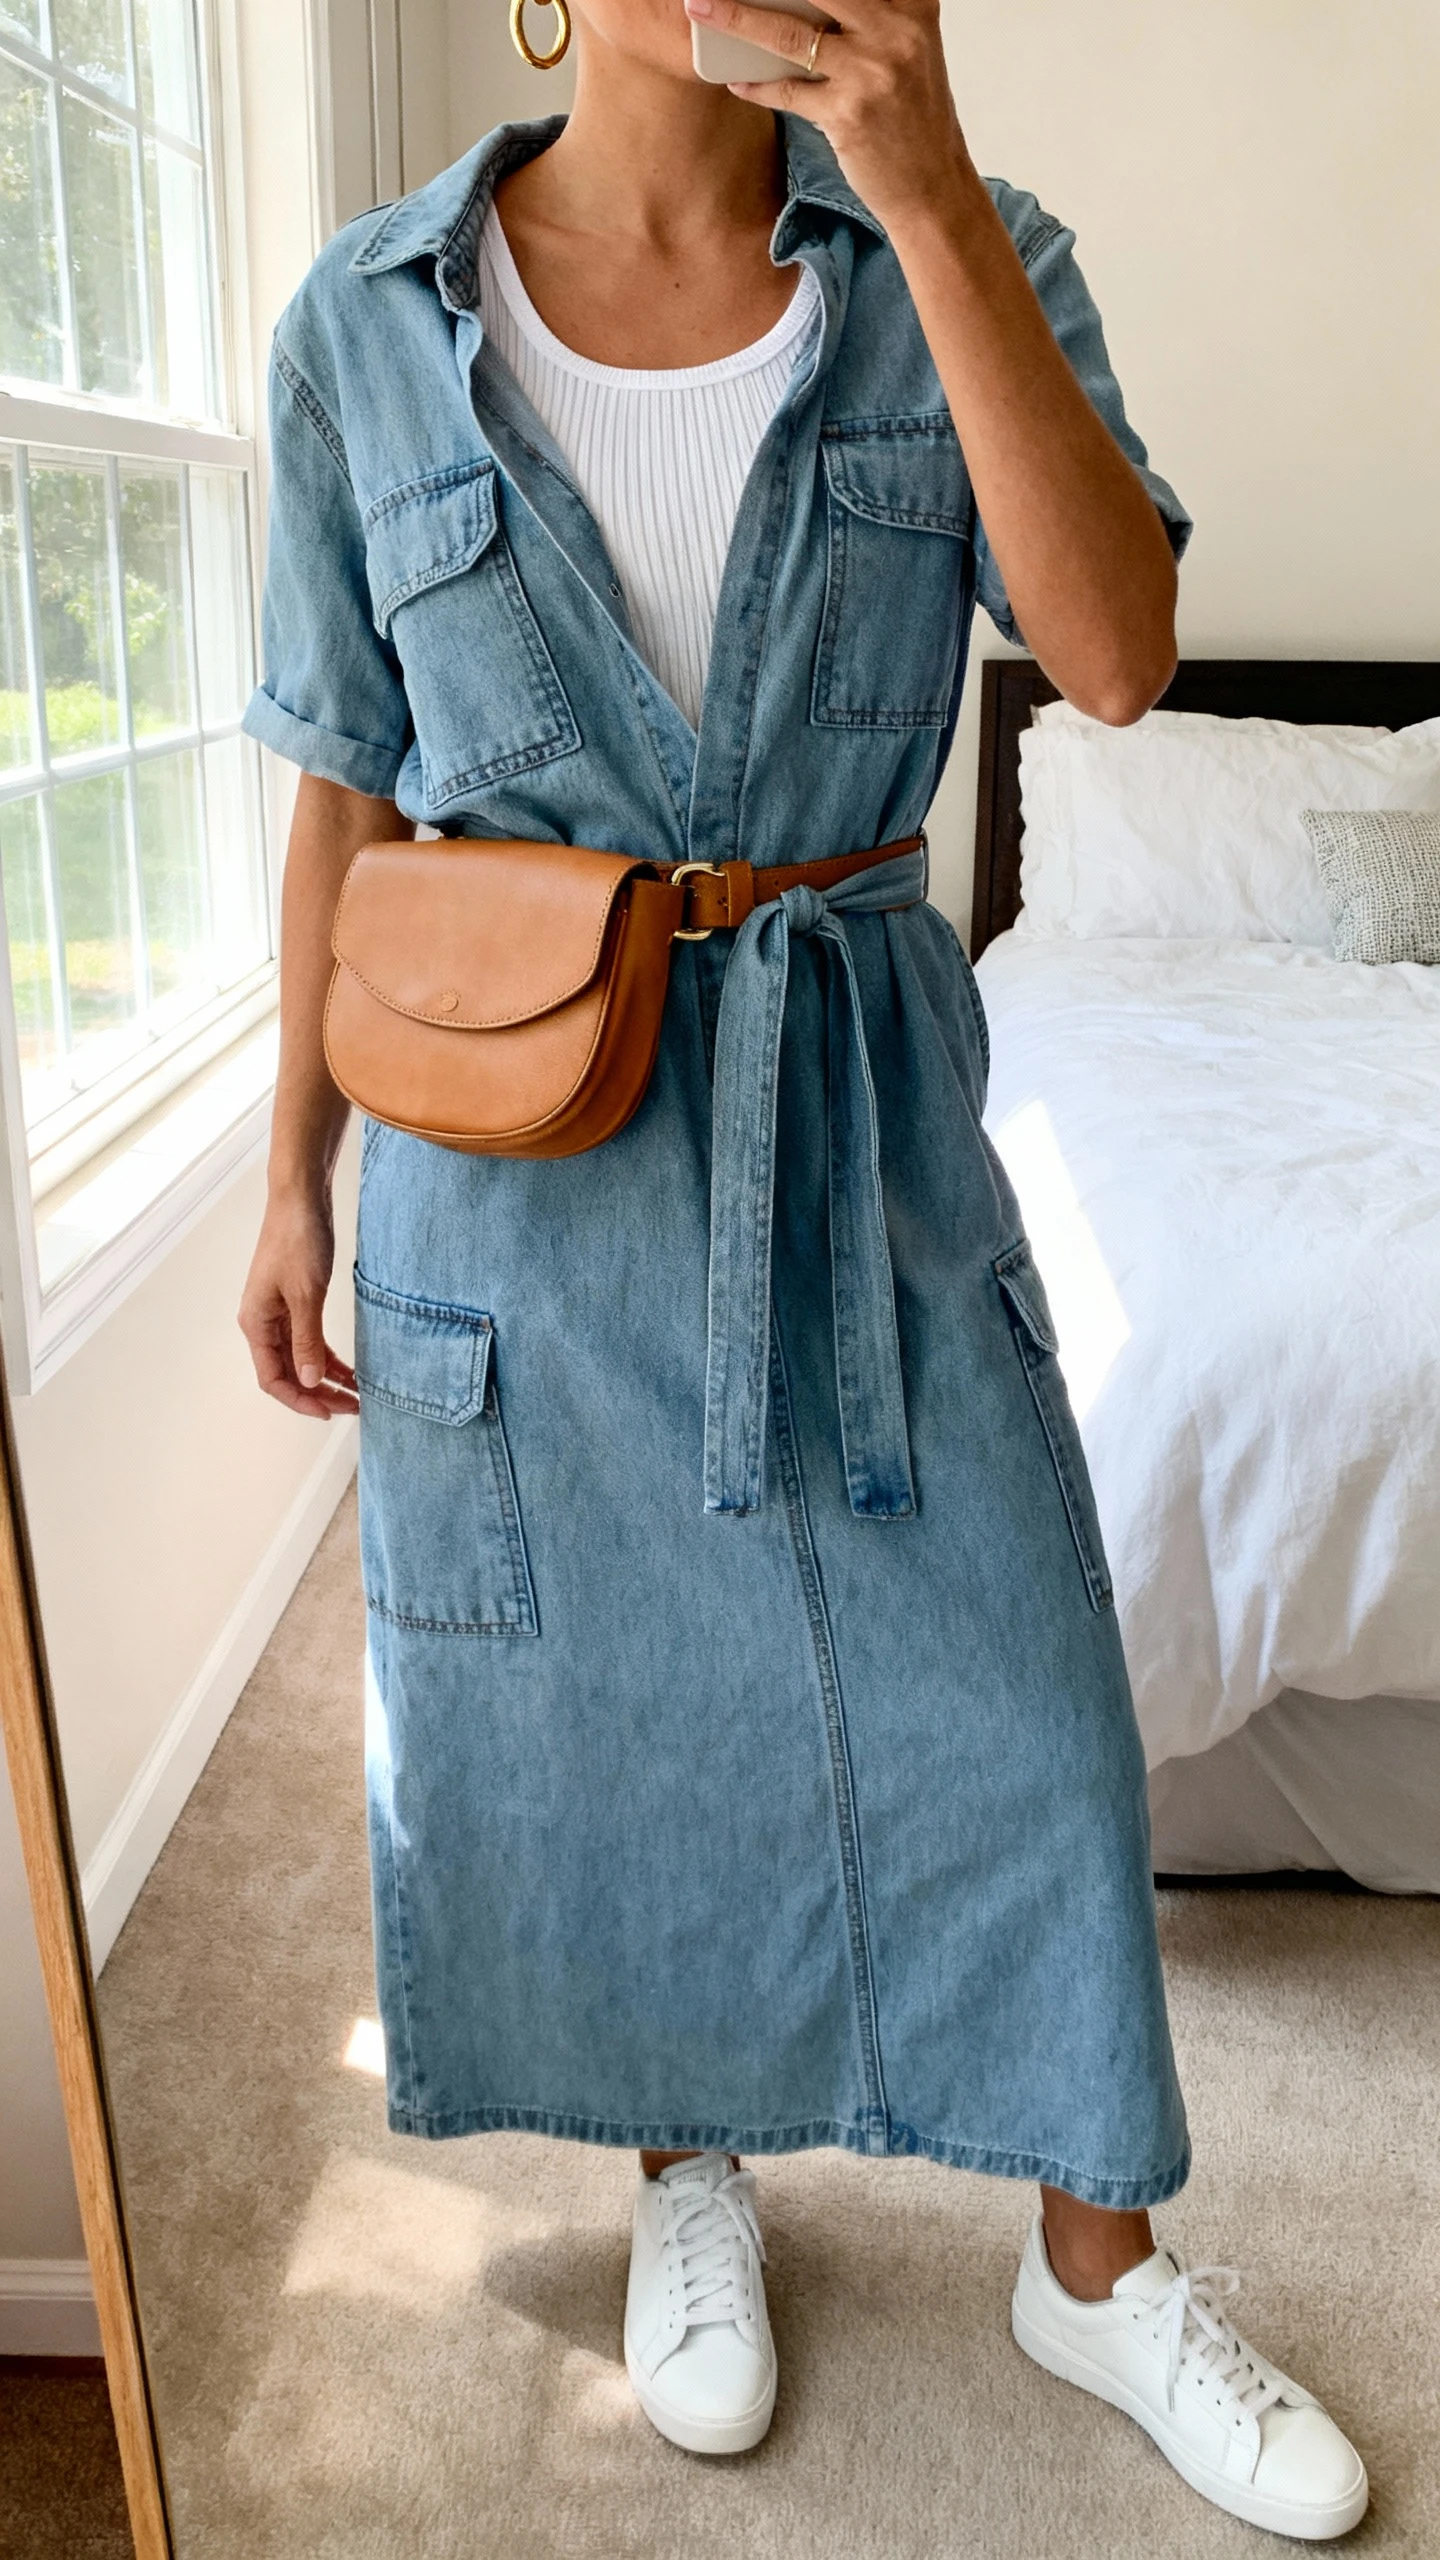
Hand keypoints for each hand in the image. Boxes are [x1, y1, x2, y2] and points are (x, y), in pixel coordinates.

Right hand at [238, 1188, 357, 1419]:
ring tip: (356, 1394)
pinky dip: (328, 1357)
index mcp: (256, 1323)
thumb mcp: (306, 1295)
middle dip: (318, 1394)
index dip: (300, 1400)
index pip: (272, 1379)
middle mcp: (263, 1322)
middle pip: (287, 1373)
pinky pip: (309, 1340)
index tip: (329, 1412)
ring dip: (326, 1378)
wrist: (302, 1197)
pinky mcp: (296, 1301)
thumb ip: (307, 1341)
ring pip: (300, 1359)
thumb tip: (310, 1381)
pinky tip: (349, 1369)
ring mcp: (279, 1312)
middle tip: (352, 1407)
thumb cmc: (297, 1238)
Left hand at [687, 0, 973, 238]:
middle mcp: (897, 30)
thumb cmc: (912, 118)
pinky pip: (787, 92)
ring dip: (736, 19)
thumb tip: (794, 1)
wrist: (933, 188)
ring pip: (788, 36)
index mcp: (914, 5)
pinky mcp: (849, 115)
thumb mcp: (905, 49)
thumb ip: (867, 17)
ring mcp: (872, 72)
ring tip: (700, 7)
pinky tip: (735, 81)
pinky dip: (757, 86)